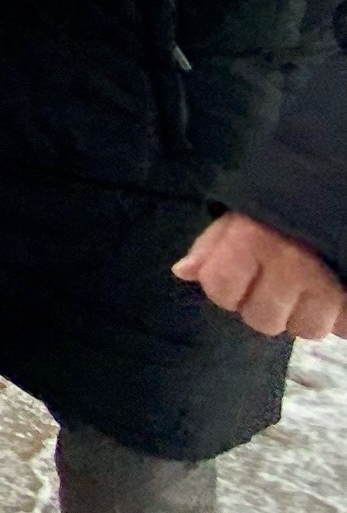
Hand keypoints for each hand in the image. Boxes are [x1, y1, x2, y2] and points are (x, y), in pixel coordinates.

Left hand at [173, 214, 346, 338]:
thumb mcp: (243, 212)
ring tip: (308, 287)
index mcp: (253, 240)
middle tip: (277, 281)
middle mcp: (290, 266)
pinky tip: (333, 293)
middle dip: (265, 305)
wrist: (338, 183)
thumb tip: (183, 272)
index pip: (220, 291)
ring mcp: (329, 285)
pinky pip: (343, 327)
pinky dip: (339, 316)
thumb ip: (211, 242)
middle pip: (262, 321)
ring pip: (306, 330)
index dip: (225, 286)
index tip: (239, 273)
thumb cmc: (285, 199)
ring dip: (305, 314)